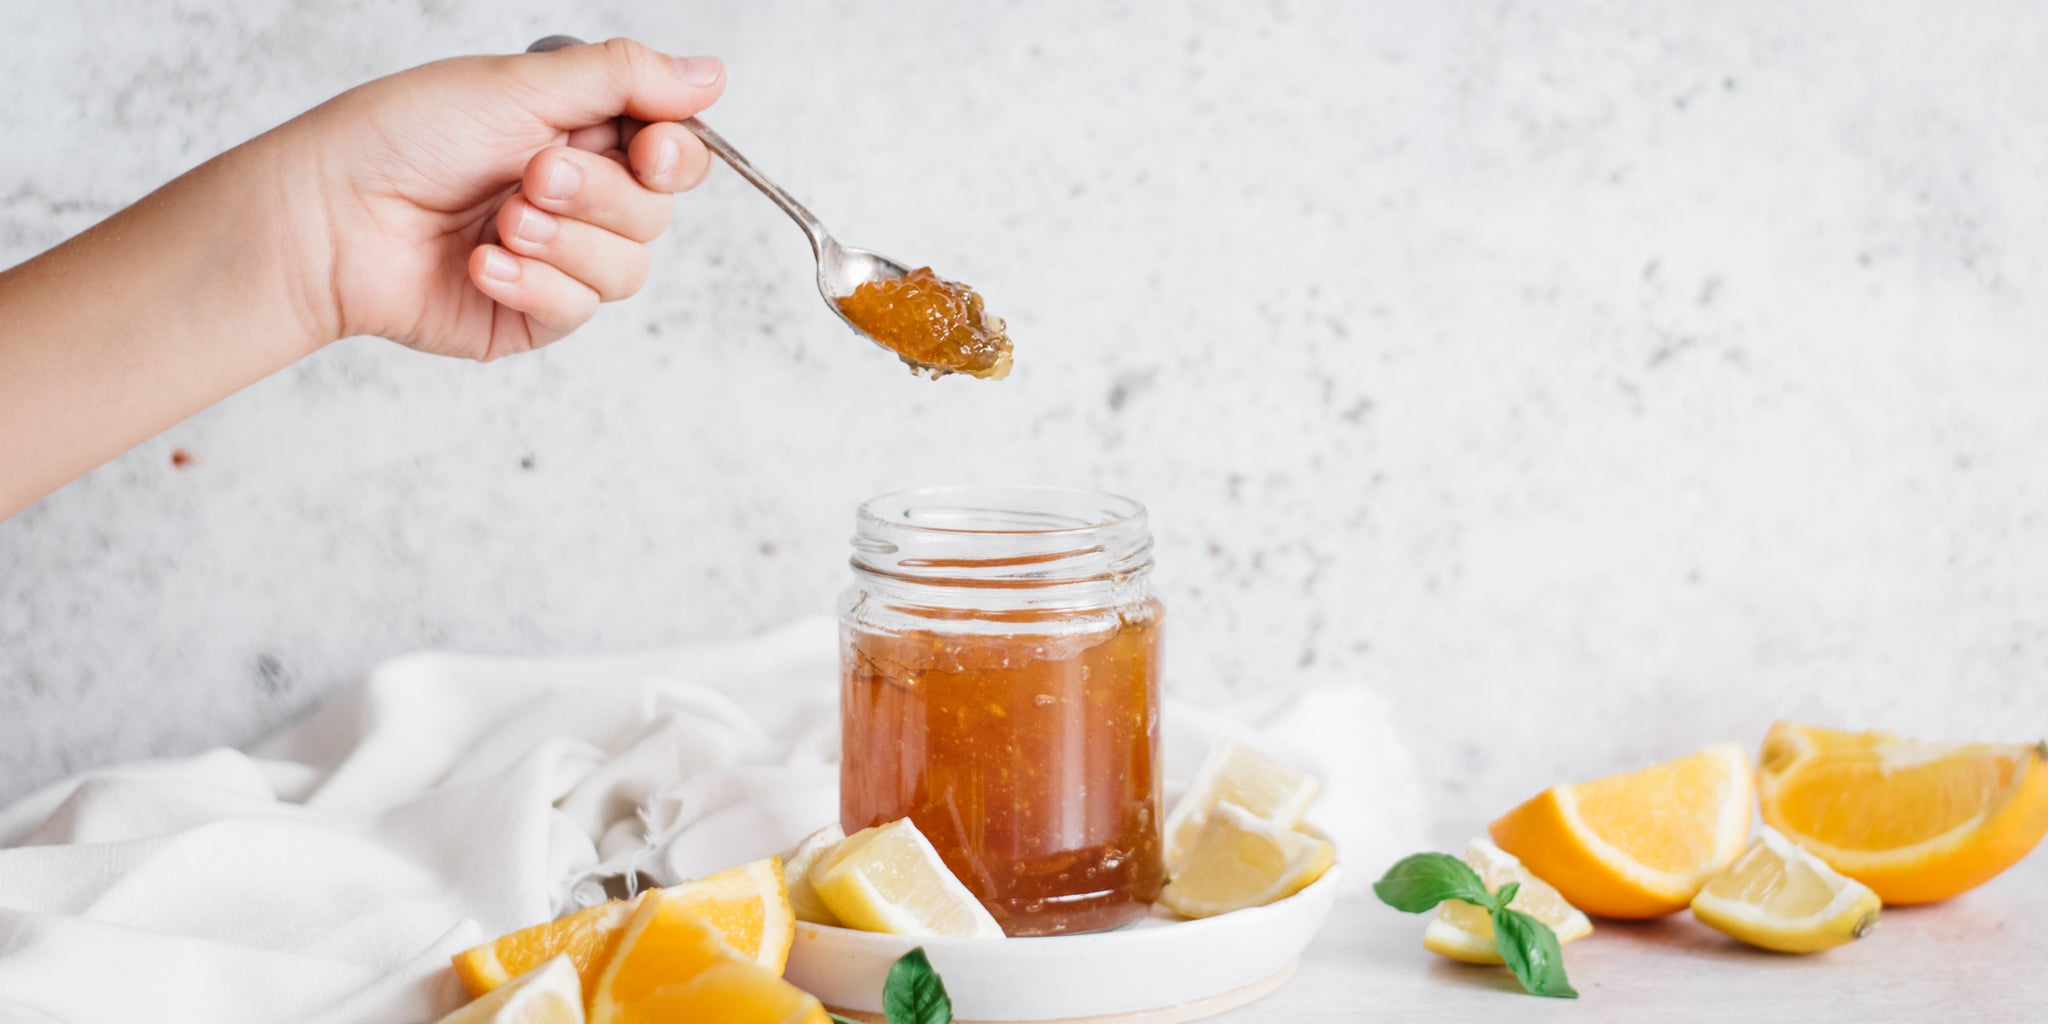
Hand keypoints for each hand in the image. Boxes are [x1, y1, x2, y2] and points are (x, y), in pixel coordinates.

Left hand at [285, 38, 724, 359]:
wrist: (328, 218)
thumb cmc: (402, 138)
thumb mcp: (521, 85)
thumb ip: (623, 78)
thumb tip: (711, 74)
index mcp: (580, 133)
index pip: (673, 152)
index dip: (674, 155)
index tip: (647, 148)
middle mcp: (578, 198)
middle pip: (656, 213)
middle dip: (597, 195)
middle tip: (532, 176)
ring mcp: (559, 261)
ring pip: (628, 269)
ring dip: (563, 242)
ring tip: (499, 222)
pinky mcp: (534, 314)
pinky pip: (578, 309)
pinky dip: (529, 282)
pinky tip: (475, 262)